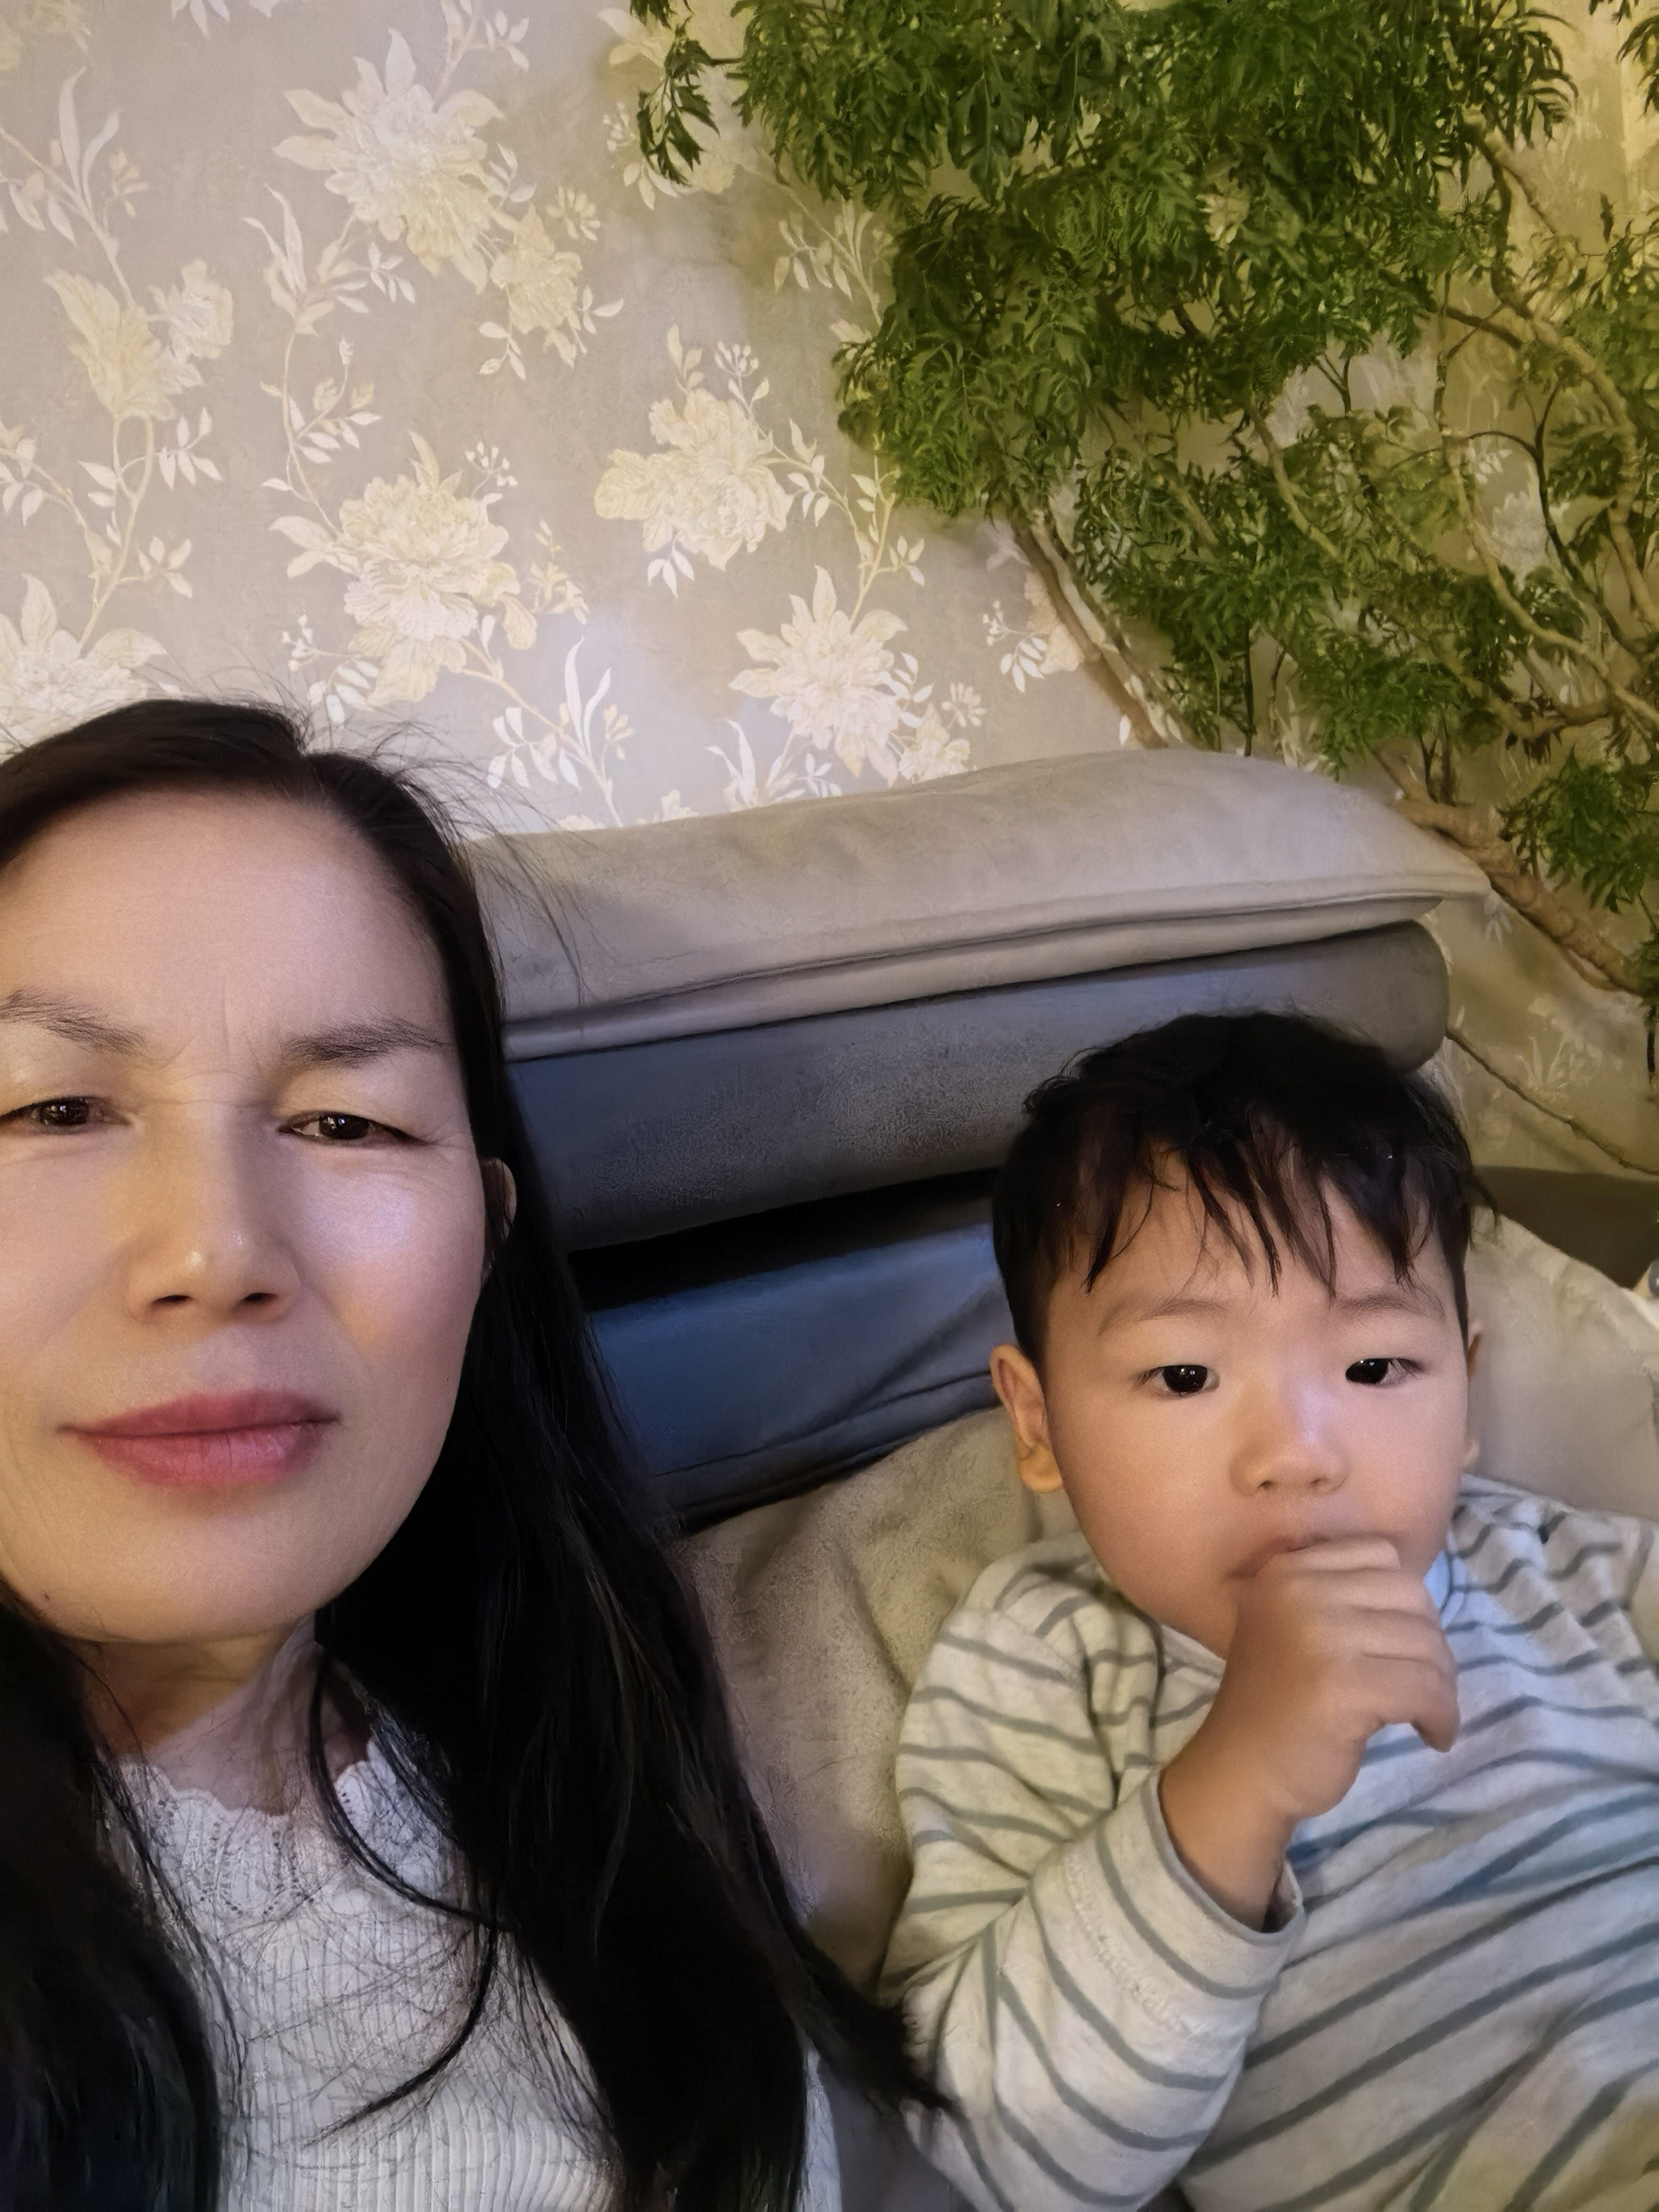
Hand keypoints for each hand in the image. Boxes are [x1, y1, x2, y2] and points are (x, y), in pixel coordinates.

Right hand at [1158, 1537, 1457, 1926]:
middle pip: (1411, 1597)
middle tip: (1422, 1687)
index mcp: (1287, 1570)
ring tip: (1428, 1714)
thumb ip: (1340, 1596)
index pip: (1381, 1555)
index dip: (1405, 1602)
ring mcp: (1320, 1636)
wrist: (1241, 1772)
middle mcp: (1299, 1590)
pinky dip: (1443, 1716)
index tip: (1400, 1646)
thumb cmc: (1276, 1703)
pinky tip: (1433, 1736)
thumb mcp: (1293, 1625)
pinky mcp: (1343, 1687)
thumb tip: (1420, 1597)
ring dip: (1441, 1686)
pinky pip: (1426, 1689)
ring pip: (1426, 1644)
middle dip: (1431, 1645)